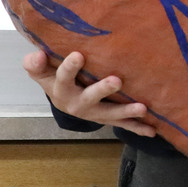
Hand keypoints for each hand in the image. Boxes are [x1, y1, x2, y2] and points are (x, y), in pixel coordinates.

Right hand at [23, 50, 155, 136]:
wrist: (62, 99)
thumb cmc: (53, 77)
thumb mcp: (41, 71)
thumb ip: (35, 64)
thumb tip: (38, 55)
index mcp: (61, 90)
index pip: (63, 77)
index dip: (69, 67)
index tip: (79, 54)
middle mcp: (78, 103)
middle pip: (90, 97)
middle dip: (103, 89)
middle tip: (117, 80)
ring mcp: (94, 113)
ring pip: (110, 113)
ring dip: (126, 112)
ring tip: (142, 108)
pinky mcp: (107, 118)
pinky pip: (123, 124)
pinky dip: (137, 128)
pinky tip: (152, 132)